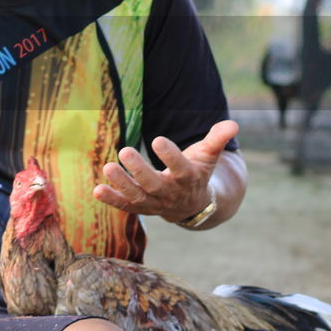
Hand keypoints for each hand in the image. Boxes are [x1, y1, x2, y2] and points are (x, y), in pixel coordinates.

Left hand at [93, 120, 238, 223]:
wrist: (195, 205)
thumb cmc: (198, 172)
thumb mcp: (209, 156)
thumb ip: (217, 140)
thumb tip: (234, 124)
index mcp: (188, 179)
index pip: (180, 168)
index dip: (171, 155)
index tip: (158, 139)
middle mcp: (170, 193)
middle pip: (154, 184)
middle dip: (139, 169)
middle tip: (125, 151)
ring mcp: (155, 203)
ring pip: (137, 196)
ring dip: (121, 184)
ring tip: (107, 167)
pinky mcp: (141, 207)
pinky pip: (126, 206)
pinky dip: (112, 199)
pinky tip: (97, 190)